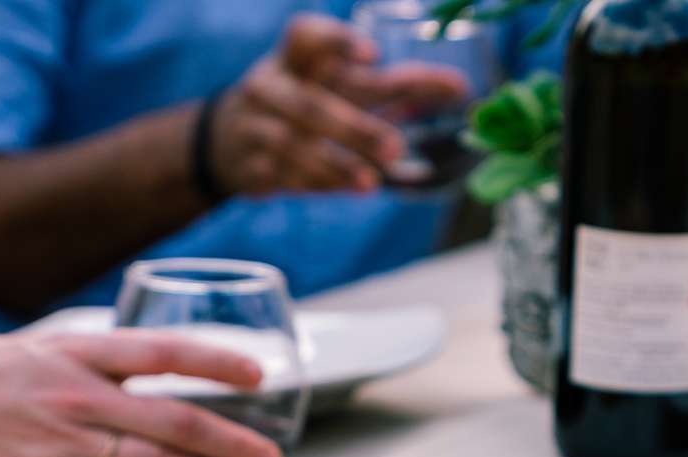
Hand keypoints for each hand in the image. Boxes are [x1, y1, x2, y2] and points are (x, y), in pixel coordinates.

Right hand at [0, 330, 281, 456]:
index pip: (162, 351)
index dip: (215, 360)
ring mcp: (58, 441)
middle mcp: (76, 394)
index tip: (259, 373)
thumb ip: (97, 366)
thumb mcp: (40, 347)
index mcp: (77, 350)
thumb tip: (154, 382)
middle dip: (230, 442)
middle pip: (171, 420)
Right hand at [210, 14, 467, 195]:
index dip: (338, 42)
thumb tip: (458, 88)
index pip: (306, 36)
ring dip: (337, 164)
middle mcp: (269, 86)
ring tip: (373, 182)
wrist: (228, 140)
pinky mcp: (251, 165)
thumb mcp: (338, 85)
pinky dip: (318, 183)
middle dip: (355, 128)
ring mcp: (254, 127)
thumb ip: (393, 86)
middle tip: (396, 147)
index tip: (373, 56)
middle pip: (310, 105)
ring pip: (294, 146)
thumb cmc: (305, 100)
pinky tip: (348, 189)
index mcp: (293, 58)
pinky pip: (285, 176)